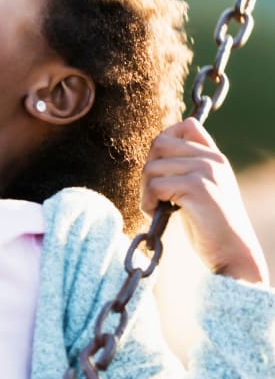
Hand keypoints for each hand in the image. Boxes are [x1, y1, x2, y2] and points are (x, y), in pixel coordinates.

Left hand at [141, 118, 268, 284]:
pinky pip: (155, 186)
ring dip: (145, 190)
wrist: (234, 253)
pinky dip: (148, 203)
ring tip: (156, 208)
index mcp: (215, 157)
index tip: (161, 169)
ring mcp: (205, 172)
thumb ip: (189, 171)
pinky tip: (157, 215)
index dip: (164, 142)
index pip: (186, 126)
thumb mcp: (204, 191)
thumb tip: (155, 160)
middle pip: (160, 143)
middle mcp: (212, 160)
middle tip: (154, 193)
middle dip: (148, 169)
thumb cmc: (213, 228)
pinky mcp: (196, 189)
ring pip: (152, 167)